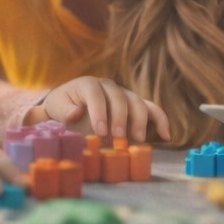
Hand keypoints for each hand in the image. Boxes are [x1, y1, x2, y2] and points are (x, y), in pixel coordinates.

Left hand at [31, 77, 171, 141]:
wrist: (70, 105)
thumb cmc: (63, 107)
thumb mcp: (57, 108)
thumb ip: (65, 110)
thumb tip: (74, 114)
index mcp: (88, 83)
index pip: (95, 93)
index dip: (99, 111)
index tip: (100, 132)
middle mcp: (108, 85)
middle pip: (120, 97)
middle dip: (120, 118)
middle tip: (118, 137)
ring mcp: (124, 94)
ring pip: (137, 102)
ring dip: (139, 121)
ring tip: (136, 139)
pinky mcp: (134, 104)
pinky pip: (151, 109)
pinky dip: (161, 120)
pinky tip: (166, 135)